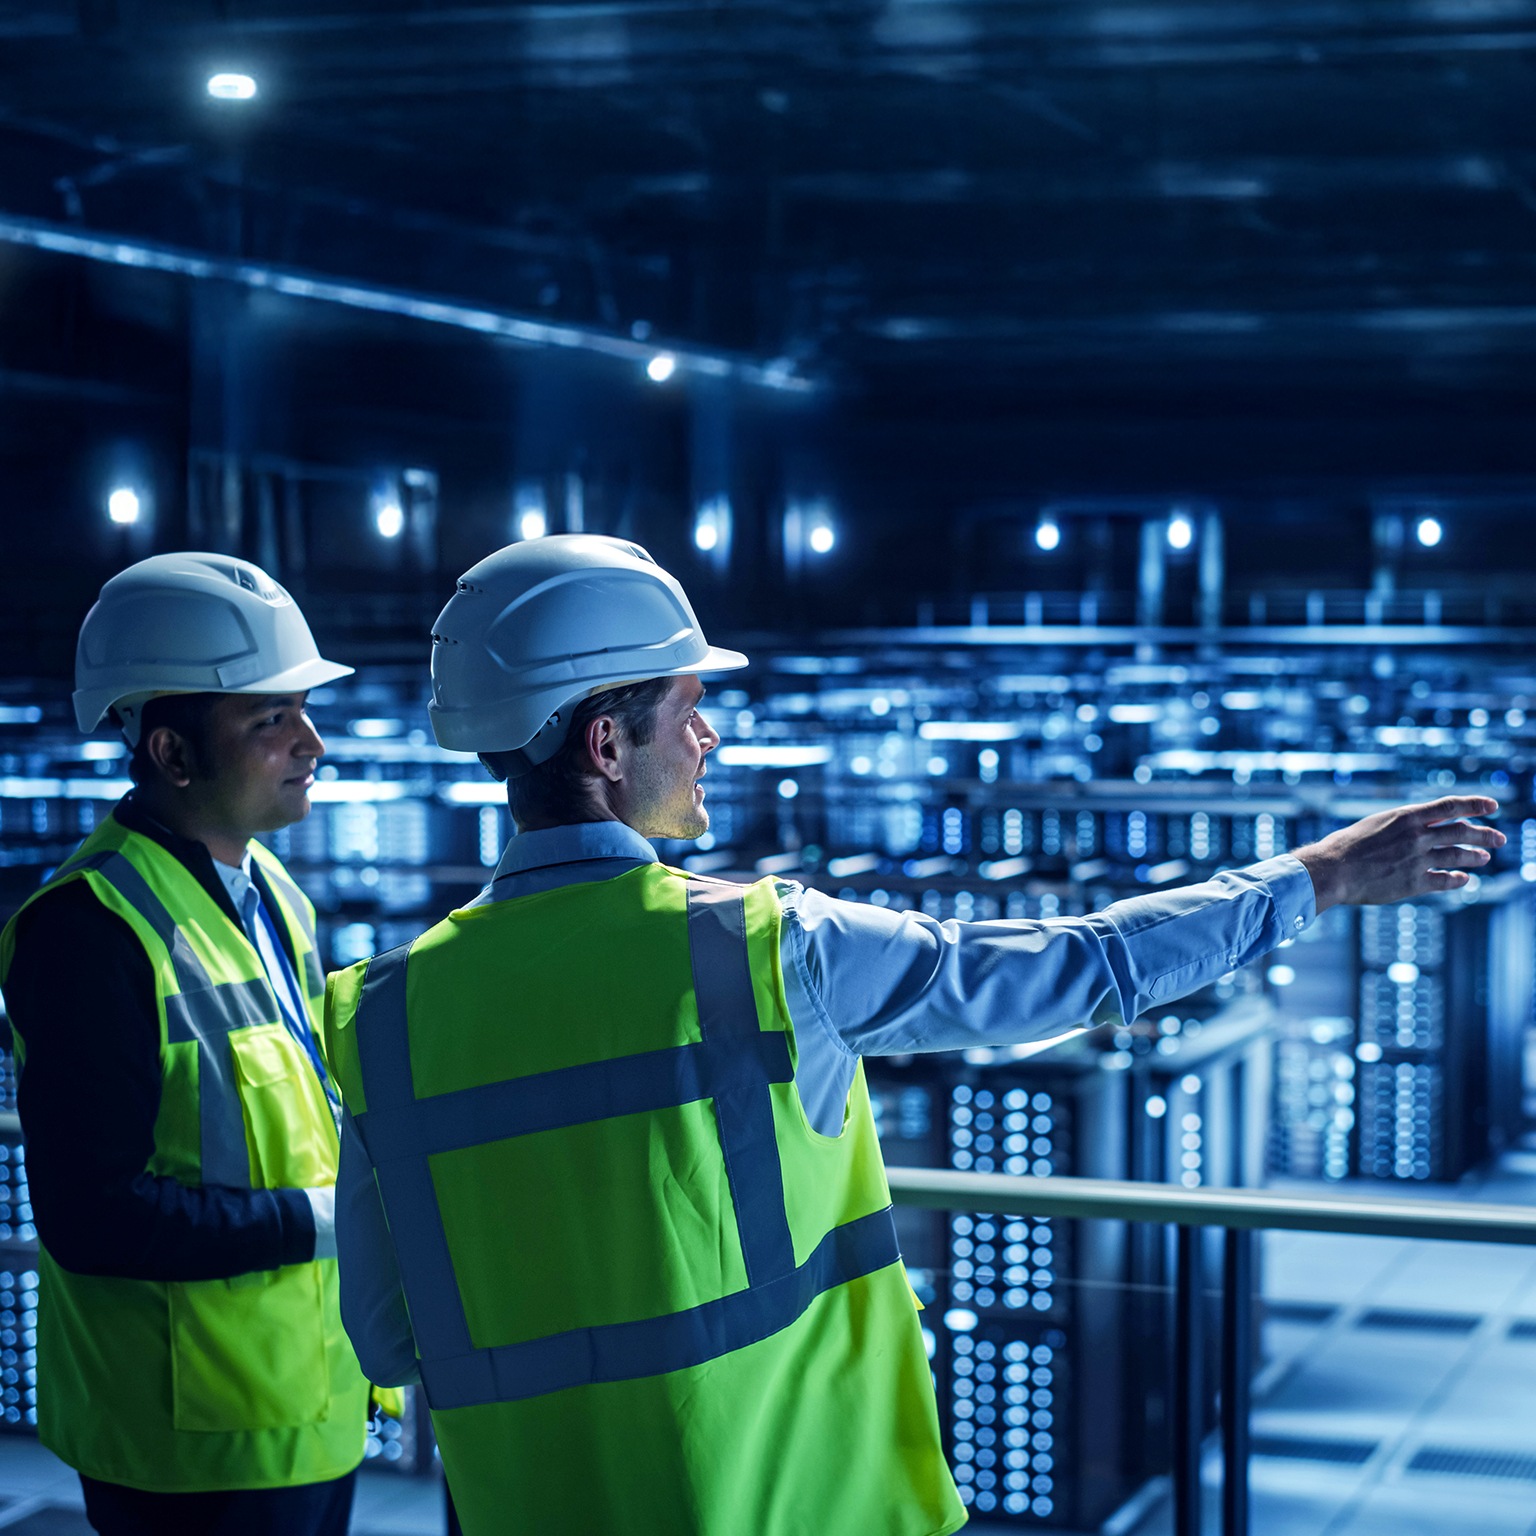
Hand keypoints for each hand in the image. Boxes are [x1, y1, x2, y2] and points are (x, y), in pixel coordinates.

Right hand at [1295, 796, 1505, 911]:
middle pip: (1462, 831)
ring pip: (1457, 856)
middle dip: (1485, 835)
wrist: (1333, 869)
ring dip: (1474, 856)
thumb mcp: (1378, 823)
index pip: (1450, 806)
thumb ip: (1405, 824)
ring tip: (1484, 858)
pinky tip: (1463, 879)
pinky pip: (1444, 880)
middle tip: (1499, 838)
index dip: (1475, 804)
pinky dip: (1457, 879)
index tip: (1493, 805)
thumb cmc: (1349, 845)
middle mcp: (1417, 836)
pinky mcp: (1414, 882)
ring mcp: (1417, 859)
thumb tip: (1430, 824)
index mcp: (1406, 817)